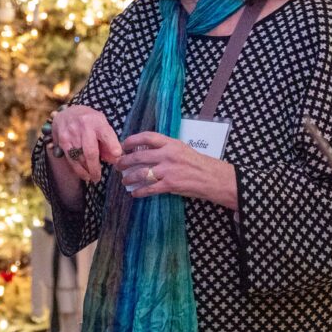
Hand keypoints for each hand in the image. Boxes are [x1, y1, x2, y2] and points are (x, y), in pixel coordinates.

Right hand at [50, 105, 122, 183]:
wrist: (67, 112)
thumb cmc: (90, 121)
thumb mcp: (102, 126)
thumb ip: (109, 142)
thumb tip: (115, 160)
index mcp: (97, 121)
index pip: (106, 134)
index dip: (113, 146)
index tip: (118, 155)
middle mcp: (84, 127)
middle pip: (90, 152)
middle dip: (95, 168)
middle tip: (98, 178)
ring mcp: (71, 134)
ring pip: (79, 158)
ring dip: (86, 171)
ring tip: (92, 177)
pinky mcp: (62, 141)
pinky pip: (71, 159)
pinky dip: (78, 169)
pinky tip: (83, 174)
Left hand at [114, 131, 236, 207]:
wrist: (213, 178)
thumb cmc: (198, 164)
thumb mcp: (182, 149)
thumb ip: (166, 148)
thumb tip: (147, 151)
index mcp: (171, 143)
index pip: (147, 137)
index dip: (132, 140)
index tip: (123, 145)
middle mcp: (168, 155)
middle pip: (139, 156)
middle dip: (125, 161)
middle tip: (118, 165)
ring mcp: (168, 170)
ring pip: (141, 173)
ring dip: (129, 178)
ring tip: (124, 181)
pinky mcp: (170, 185)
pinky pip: (149, 188)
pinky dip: (140, 192)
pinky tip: (135, 194)